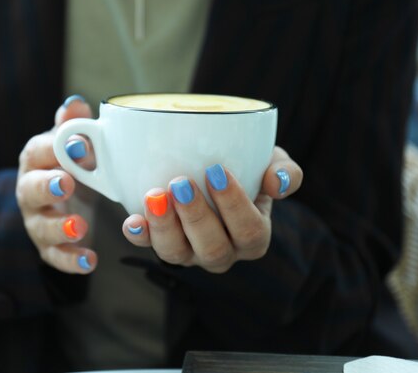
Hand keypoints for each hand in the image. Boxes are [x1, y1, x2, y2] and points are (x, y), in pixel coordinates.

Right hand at [16, 95, 97, 273]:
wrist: (61, 199)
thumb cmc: (68, 165)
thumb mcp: (71, 145)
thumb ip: (72, 126)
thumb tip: (75, 104)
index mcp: (36, 161)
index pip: (38, 151)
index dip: (55, 149)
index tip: (81, 145)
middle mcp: (30, 191)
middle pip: (31, 189)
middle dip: (47, 186)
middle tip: (67, 183)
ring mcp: (37, 221)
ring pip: (41, 226)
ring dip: (59, 227)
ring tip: (79, 227)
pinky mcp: (48, 247)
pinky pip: (55, 256)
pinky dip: (71, 260)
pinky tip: (89, 260)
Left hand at [121, 147, 302, 272]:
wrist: (216, 168)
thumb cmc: (250, 168)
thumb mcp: (272, 163)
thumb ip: (285, 172)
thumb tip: (279, 183)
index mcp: (253, 235)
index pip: (249, 230)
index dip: (234, 205)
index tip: (216, 171)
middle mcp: (223, 251)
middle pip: (213, 248)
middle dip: (196, 217)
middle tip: (181, 182)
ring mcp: (190, 252)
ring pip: (177, 254)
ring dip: (164, 227)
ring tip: (154, 195)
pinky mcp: (162, 243)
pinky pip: (147, 247)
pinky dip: (139, 235)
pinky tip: (131, 220)